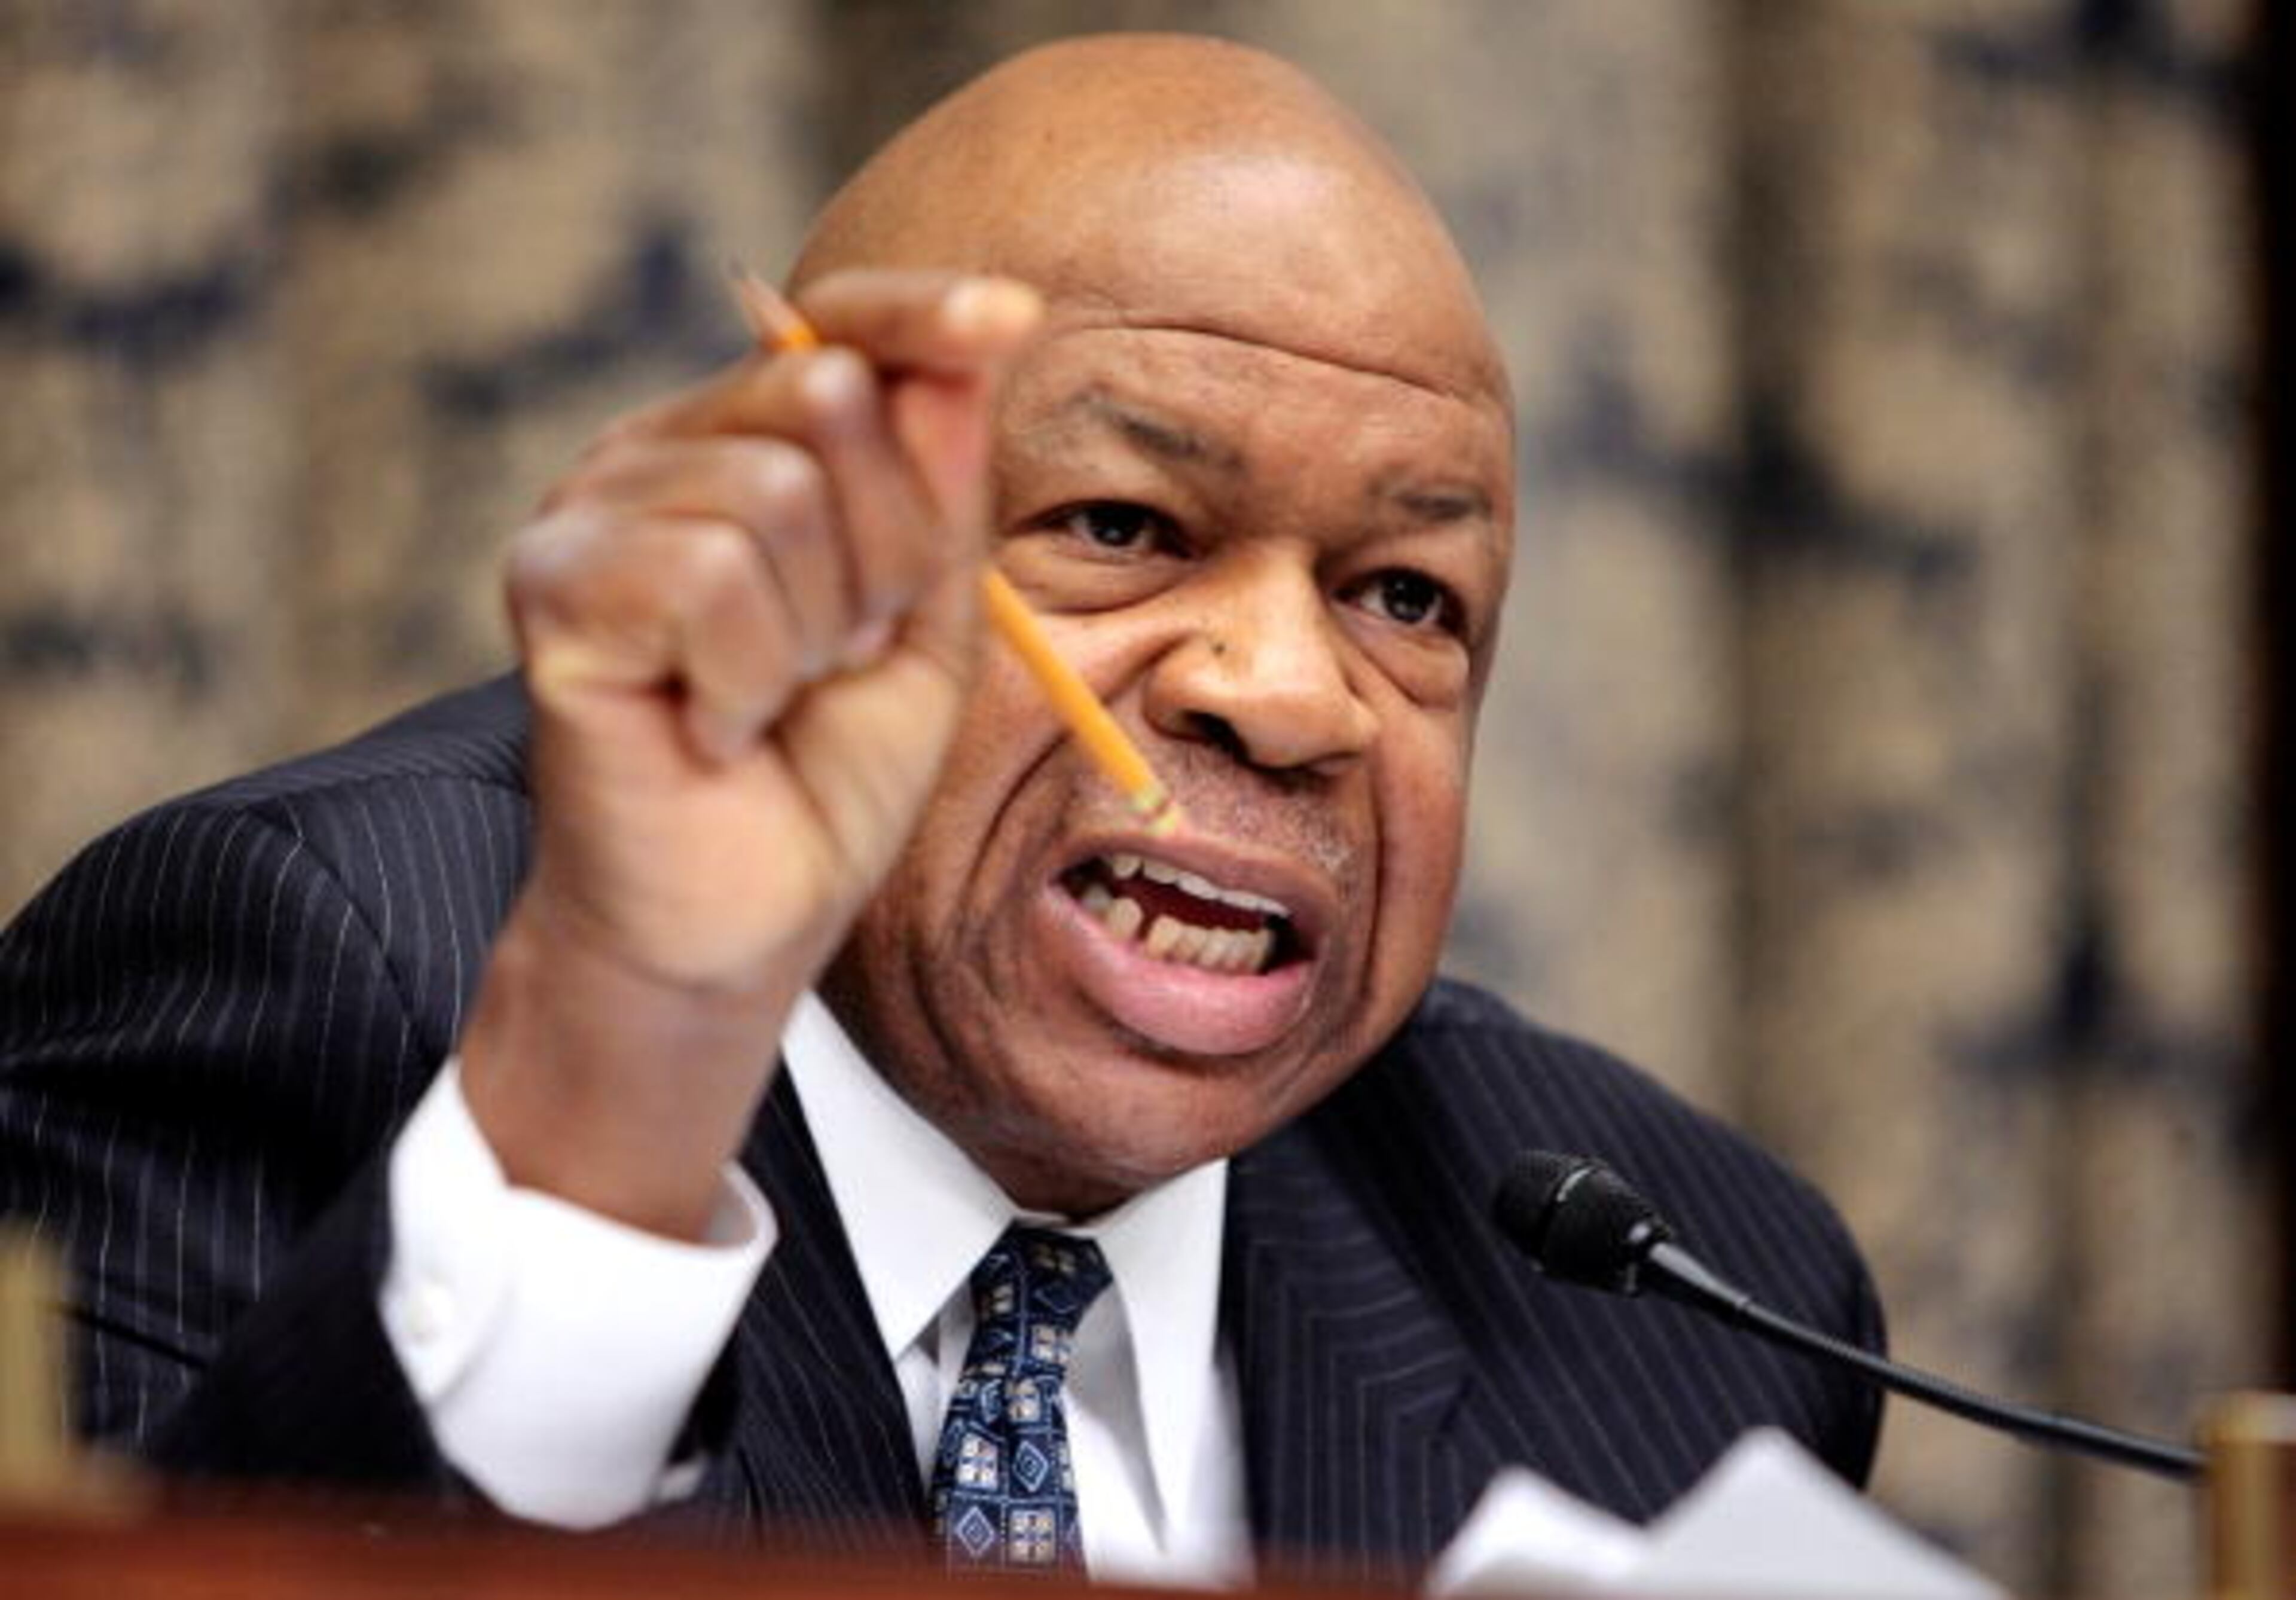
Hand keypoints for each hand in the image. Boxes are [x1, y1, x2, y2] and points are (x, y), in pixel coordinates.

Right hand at [458, 271, 1042, 1236]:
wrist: (738, 921)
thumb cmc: (823, 777)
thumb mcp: (925, 622)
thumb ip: (939, 491)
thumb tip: (972, 341)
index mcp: (743, 448)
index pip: (832, 329)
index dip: (919, 316)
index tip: (1010, 319)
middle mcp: (657, 455)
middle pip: (826, 394)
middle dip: (886, 548)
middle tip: (842, 655)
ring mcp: (591, 511)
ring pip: (771, 491)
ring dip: (813, 631)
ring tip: (772, 701)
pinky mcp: (552, 584)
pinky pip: (707, 575)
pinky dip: (746, 678)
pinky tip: (712, 728)